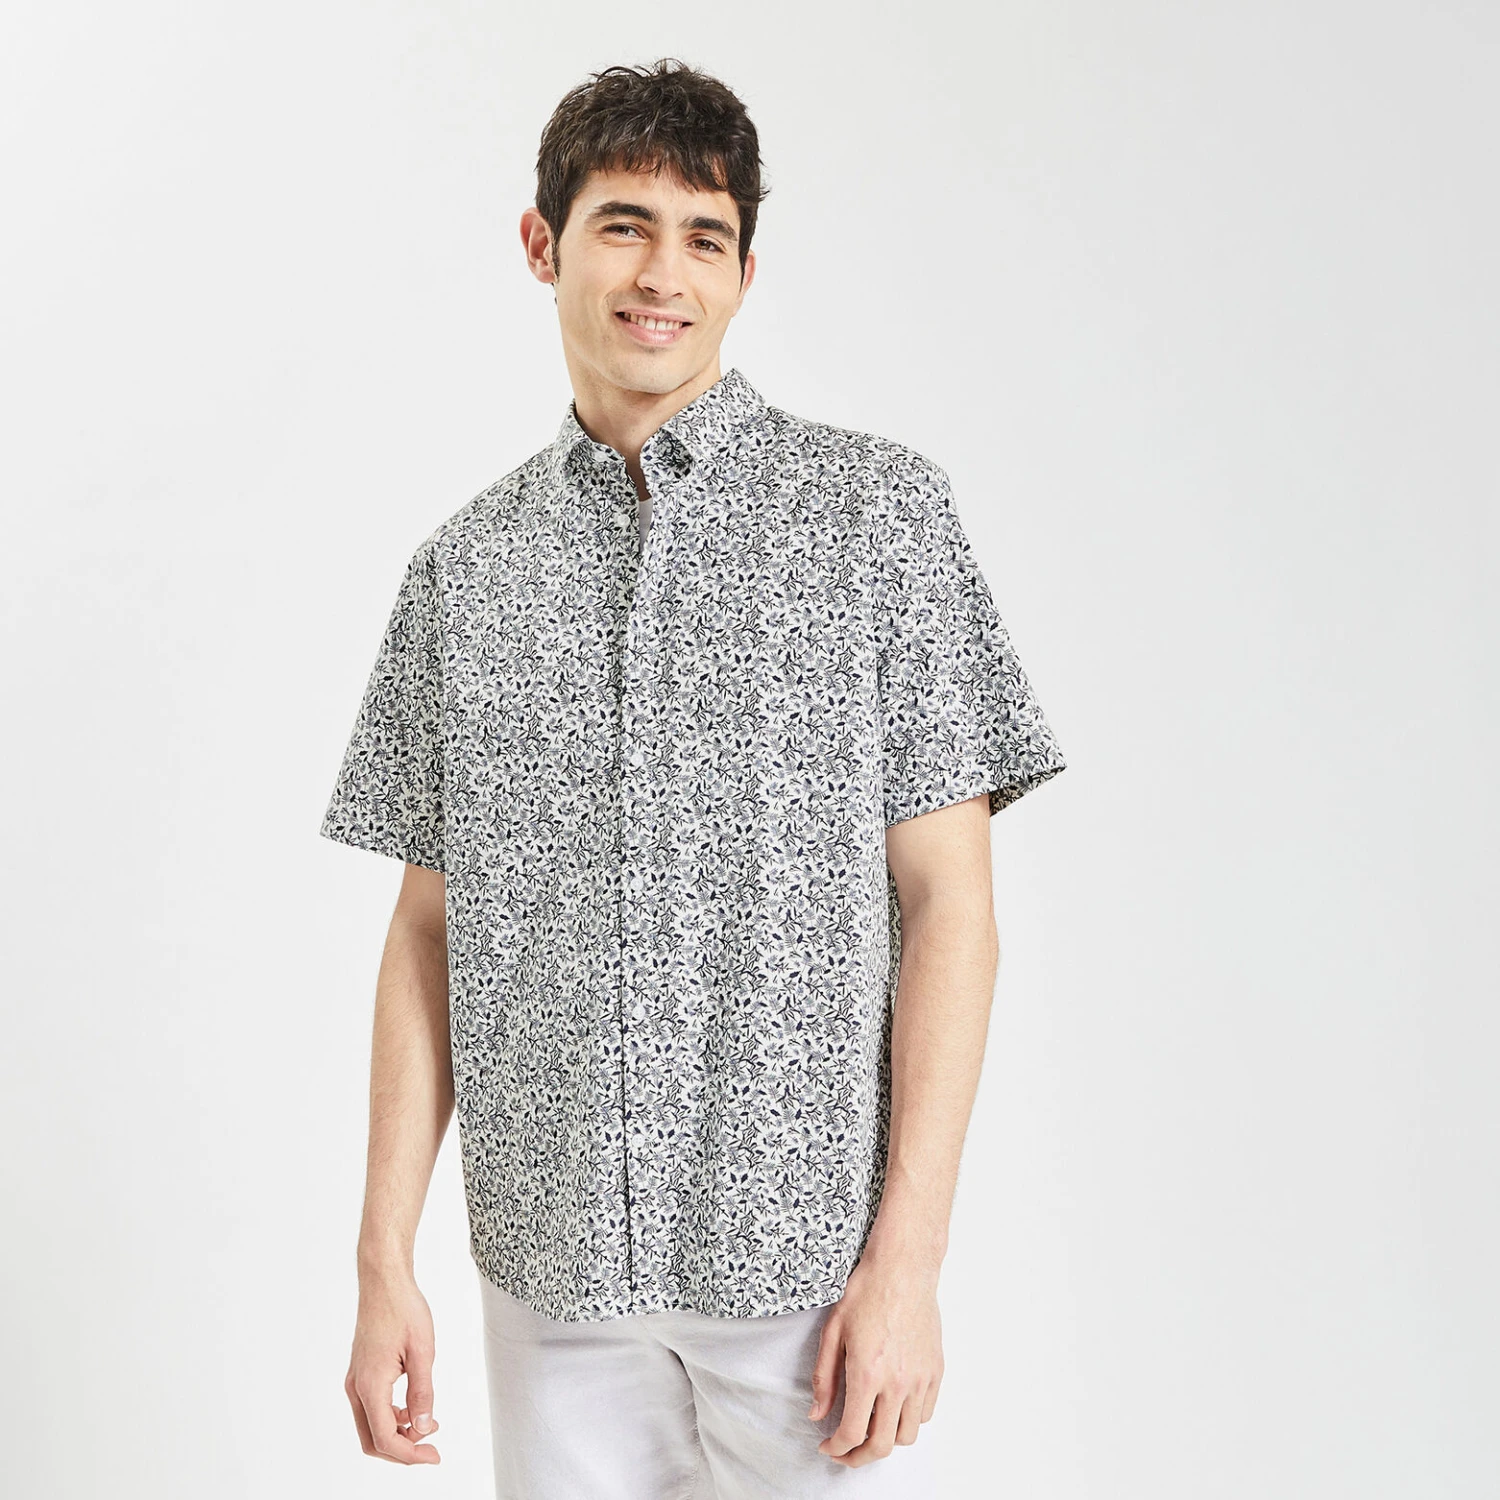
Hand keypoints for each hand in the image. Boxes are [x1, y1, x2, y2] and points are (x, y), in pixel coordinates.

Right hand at [345, 1271, 442, 1464]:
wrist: (384, 1282)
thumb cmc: (403, 1309)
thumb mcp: (422, 1351)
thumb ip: (422, 1392)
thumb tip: (424, 1428)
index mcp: (370, 1386)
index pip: (385, 1439)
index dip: (410, 1454)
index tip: (434, 1455)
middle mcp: (356, 1387)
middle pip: (373, 1439)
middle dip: (402, 1450)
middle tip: (431, 1450)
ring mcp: (356, 1380)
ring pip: (371, 1425)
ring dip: (398, 1433)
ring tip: (429, 1424)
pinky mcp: (361, 1372)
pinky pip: (371, 1407)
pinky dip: (391, 1416)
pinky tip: (413, 1407)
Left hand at [806, 1256, 942, 1467]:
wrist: (902, 1269)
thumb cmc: (866, 1293)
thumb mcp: (833, 1332)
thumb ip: (824, 1378)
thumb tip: (817, 1414)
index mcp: (867, 1374)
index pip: (851, 1433)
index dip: (836, 1448)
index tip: (827, 1446)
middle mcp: (897, 1383)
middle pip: (881, 1445)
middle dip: (859, 1458)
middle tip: (846, 1452)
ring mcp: (920, 1379)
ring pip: (907, 1435)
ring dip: (886, 1440)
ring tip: (870, 1428)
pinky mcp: (935, 1371)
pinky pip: (925, 1413)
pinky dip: (908, 1420)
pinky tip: (893, 1407)